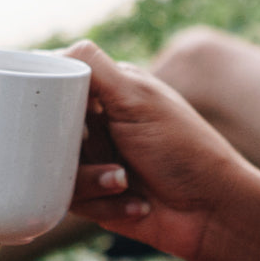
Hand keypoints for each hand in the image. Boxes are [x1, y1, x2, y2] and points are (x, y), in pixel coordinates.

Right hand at [64, 41, 259, 260]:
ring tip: (125, 180)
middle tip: (103, 154)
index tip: (47, 111)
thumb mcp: (138, 100)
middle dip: (73, 150)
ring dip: (92, 180)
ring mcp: (97, 160)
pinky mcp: (96, 197)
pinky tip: (137, 203)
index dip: (49, 98)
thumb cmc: (183, 147)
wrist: (212, 210)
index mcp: (110, 90)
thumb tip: (59, 51)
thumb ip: (96, 71)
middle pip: (49, 131)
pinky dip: (104, 203)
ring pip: (55, 170)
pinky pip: (71, 201)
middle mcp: (100, 122)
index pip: (60, 84)